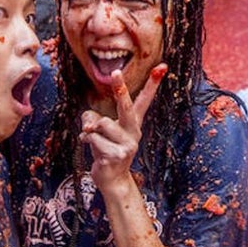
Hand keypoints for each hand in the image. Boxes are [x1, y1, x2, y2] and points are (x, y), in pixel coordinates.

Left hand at [79, 64, 164, 193]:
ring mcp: (127, 145)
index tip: (161, 67)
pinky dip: (86, 141)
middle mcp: (134, 132)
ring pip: (101, 123)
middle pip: (127, 107)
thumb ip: (93, 119)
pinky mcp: (116, 156)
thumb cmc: (105, 149)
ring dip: (91, 129)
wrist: (112, 179)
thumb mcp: (99, 130)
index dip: (153, 83)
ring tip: (94, 139)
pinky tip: (93, 151)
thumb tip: (89, 126)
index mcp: (133, 123)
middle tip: (115, 72)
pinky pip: (93, 138)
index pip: (144, 100)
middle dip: (120, 89)